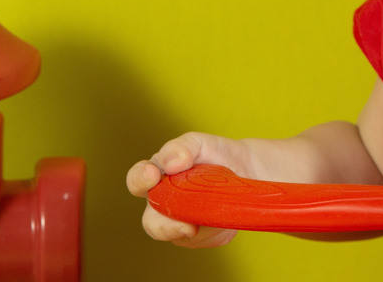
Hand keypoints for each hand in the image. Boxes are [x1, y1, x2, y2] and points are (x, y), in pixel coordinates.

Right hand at [127, 131, 256, 248]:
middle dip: (166, 228)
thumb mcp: (198, 143)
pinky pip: (203, 239)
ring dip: (200, 224)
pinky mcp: (198, 236)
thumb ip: (181, 147)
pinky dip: (216, 228)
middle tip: (187, 226)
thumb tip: (171, 164)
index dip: (140, 180)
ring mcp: (178, 223)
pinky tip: (224, 215)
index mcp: (155, 176)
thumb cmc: (214, 153)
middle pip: (151, 223)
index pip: (137, 180)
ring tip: (218, 207)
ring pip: (180, 235)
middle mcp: (161, 204)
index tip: (153, 175)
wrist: (245, 168)